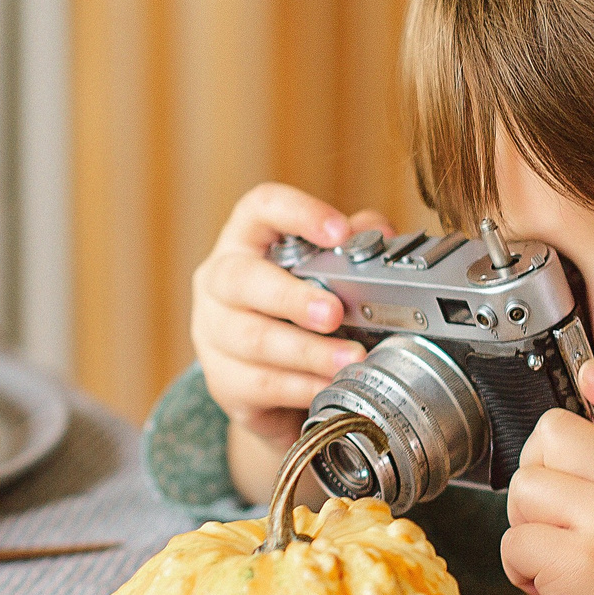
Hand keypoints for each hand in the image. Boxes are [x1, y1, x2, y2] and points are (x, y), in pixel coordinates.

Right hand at [191, 184, 391, 453]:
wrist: (271, 383)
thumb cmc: (299, 314)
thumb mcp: (325, 273)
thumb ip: (353, 247)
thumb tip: (380, 233)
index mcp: (247, 240)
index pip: (262, 208)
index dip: (299, 214)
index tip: (339, 232)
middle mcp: (220, 282)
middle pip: (242, 279)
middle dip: (292, 297)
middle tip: (335, 312)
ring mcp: (213, 333)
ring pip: (254, 339)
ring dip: (307, 351)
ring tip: (349, 358)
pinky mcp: (222, 381)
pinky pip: (260, 384)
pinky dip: (301, 386)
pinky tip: (330, 385)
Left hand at [502, 360, 593, 594]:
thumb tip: (558, 458)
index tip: (593, 378)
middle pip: (554, 434)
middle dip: (538, 479)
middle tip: (557, 526)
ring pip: (525, 487)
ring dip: (524, 529)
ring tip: (557, 564)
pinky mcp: (575, 561)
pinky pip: (514, 540)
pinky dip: (520, 571)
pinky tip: (553, 592)